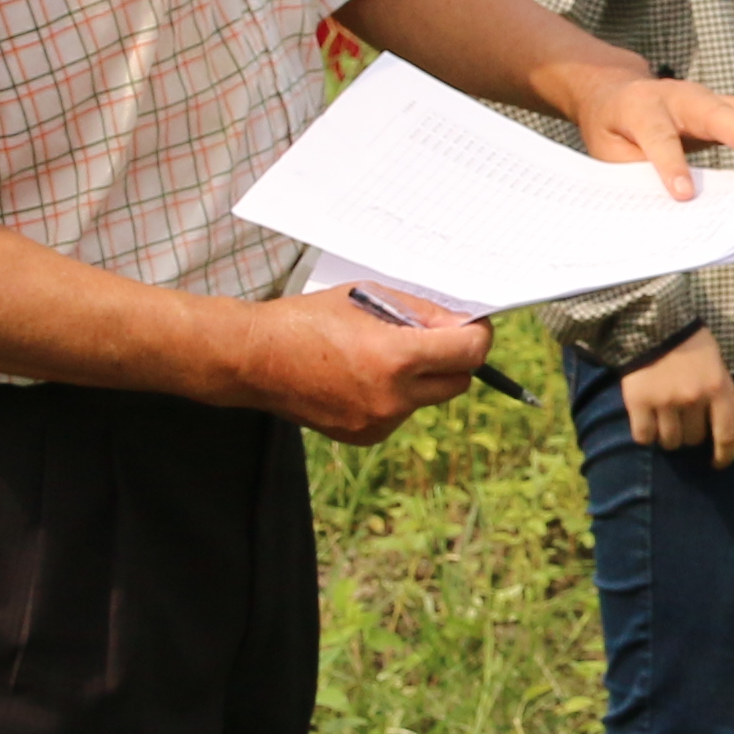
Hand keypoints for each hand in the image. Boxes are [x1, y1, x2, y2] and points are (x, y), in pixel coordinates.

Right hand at [229, 286, 488, 442]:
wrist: (255, 359)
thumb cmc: (307, 320)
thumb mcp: (368, 298)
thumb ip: (419, 312)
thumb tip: (458, 323)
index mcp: (396, 357)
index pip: (469, 352)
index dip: (478, 335)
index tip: (472, 326)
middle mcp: (393, 397)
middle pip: (458, 381)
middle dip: (454, 358)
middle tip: (434, 337)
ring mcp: (379, 421)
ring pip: (428, 398)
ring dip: (420, 377)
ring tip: (379, 354)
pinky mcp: (365, 435)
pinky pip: (401, 413)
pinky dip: (395, 395)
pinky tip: (361, 376)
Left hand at [535, 62, 733, 197]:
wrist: (613, 93)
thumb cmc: (612, 129)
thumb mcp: (609, 155)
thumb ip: (638, 174)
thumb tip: (672, 206)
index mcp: (639, 108)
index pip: (658, 137)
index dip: (671, 166)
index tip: (682, 195)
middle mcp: (674, 95)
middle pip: (711, 112)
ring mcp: (700, 97)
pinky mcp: (718, 105)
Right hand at [623, 324, 733, 465]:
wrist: (652, 324)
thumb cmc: (692, 345)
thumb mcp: (719, 367)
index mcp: (716, 389)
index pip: (727, 435)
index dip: (725, 455)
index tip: (719, 463)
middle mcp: (692, 398)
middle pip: (694, 440)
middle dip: (690, 433)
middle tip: (683, 417)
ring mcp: (664, 401)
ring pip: (670, 441)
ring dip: (668, 436)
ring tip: (664, 417)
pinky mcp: (638, 401)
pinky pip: (644, 436)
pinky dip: (646, 434)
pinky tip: (647, 421)